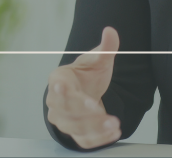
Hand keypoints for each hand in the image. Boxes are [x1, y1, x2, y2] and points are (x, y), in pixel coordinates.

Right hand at [45, 26, 121, 148]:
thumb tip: (111, 31)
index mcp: (58, 80)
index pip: (58, 88)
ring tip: (114, 124)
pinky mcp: (75, 133)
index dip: (65, 92)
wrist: (86, 92)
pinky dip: (99, 140)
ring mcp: (64, 119)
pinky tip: (113, 133)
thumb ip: (105, 48)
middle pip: (66, 112)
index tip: (71, 93)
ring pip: (75, 128)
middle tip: (105, 115)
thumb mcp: (97, 60)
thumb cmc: (87, 75)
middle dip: (86, 115)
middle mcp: (56, 102)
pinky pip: (84, 141)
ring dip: (95, 129)